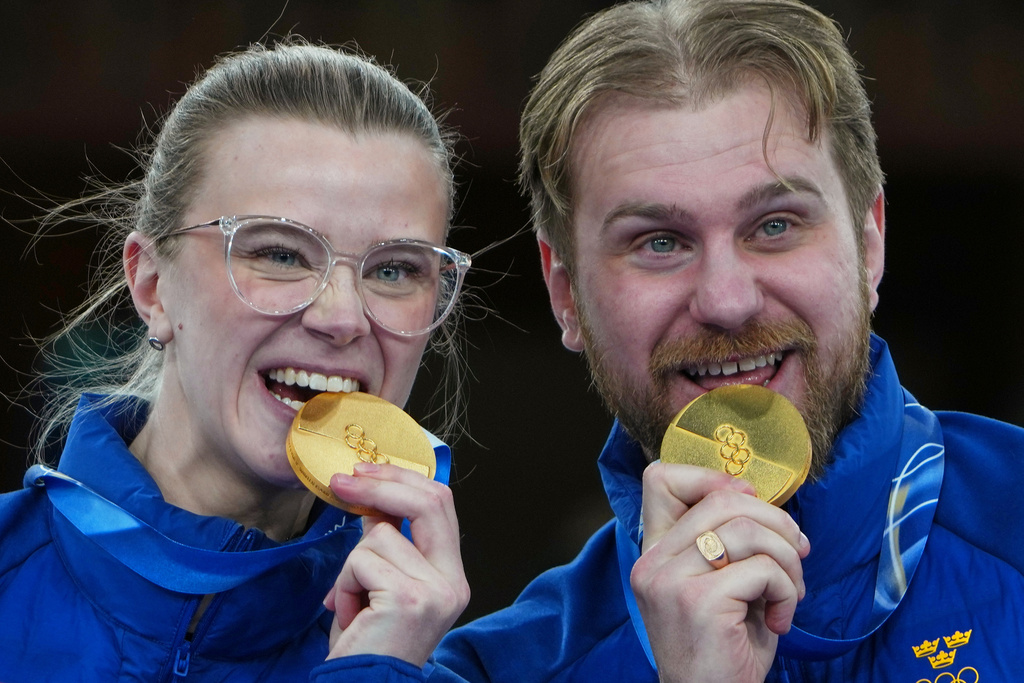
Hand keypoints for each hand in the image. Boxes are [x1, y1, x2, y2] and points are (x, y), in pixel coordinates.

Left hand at [322, 462, 469, 665]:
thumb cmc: (368, 643)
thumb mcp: (381, 582)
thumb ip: (387, 541)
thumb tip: (371, 498)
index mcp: (451, 575)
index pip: (440, 504)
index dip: (402, 480)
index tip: (365, 472)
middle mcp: (453, 581)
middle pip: (428, 502)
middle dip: (380, 484)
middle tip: (342, 481)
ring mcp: (436, 590)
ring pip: (380, 536)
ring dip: (351, 566)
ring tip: (351, 602)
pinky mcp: (410, 598)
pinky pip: (362, 561)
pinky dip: (344, 585)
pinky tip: (349, 613)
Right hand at [630, 462, 809, 682]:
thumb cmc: (724, 648)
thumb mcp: (717, 585)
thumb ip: (723, 541)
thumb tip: (758, 497)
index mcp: (654, 553)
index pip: (661, 479)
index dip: (713, 479)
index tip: (751, 509)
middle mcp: (653, 562)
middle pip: (722, 499)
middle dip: (775, 522)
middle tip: (797, 555)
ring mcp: (671, 581)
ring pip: (747, 530)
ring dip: (787, 559)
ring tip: (790, 592)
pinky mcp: (699, 602)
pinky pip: (762, 569)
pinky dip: (786, 590)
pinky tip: (779, 619)